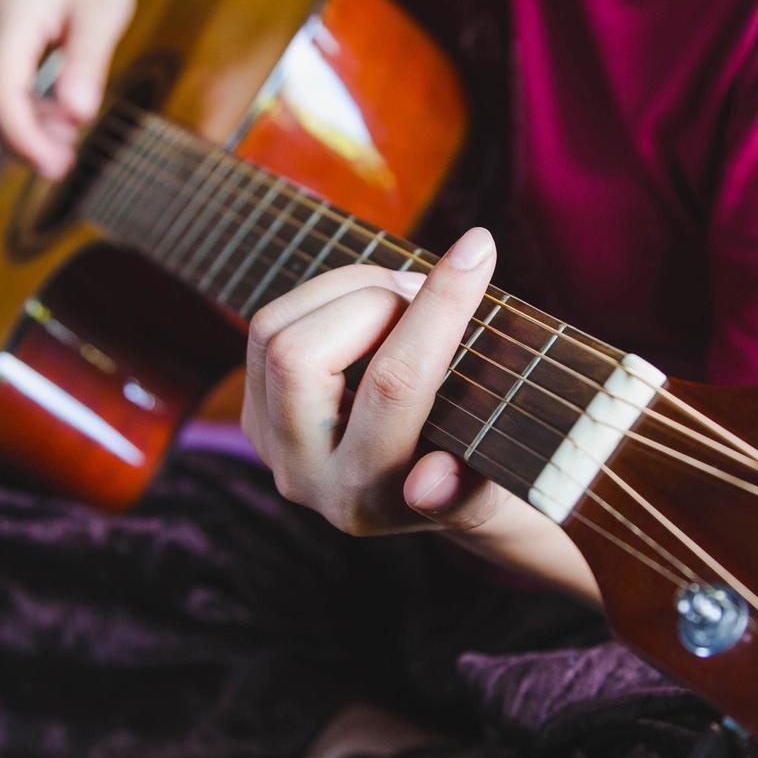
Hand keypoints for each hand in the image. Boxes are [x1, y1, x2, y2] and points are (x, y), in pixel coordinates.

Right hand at [0, 0, 137, 178]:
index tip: (57, 167)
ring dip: (18, 133)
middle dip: (16, 144)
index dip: (23, 139)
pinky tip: (58, 118)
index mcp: (11, 19)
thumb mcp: (104, 12)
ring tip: (67, 139)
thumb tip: (78, 116)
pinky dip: (20, 117)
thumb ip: (89, 62)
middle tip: (65, 163)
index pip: (0, 93)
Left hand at [241, 228, 599, 602]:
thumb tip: (430, 483)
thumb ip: (474, 497)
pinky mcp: (256, 411)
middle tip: (430, 295)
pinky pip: (268, 326)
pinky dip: (324, 298)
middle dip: (373, 301)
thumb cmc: (483, 486)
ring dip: (346, 289)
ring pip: (273, 331)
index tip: (477, 250)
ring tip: (409, 297)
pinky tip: (376, 309)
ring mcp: (271, 443)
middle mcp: (306, 476)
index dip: (440, 309)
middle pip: (300, 356)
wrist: (438, 499)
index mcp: (370, 499)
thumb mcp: (501, 507)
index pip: (395, 385)